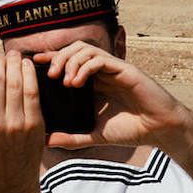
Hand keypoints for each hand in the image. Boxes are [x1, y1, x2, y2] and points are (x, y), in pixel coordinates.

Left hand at [37, 41, 192, 148]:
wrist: (159, 130)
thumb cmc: (131, 129)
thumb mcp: (95, 135)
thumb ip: (72, 138)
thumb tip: (46, 142)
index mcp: (92, 82)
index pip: (67, 62)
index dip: (50, 59)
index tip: (33, 64)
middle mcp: (101, 72)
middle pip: (73, 50)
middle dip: (57, 58)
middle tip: (48, 76)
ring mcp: (113, 69)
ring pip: (85, 49)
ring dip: (69, 61)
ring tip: (62, 81)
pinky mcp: (125, 69)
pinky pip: (100, 59)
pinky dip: (85, 67)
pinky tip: (76, 83)